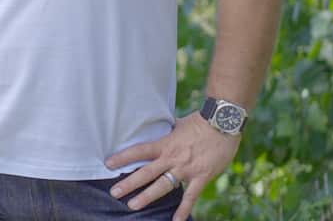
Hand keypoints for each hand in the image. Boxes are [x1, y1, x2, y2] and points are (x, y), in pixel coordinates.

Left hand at [105, 112, 241, 220]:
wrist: (223, 123)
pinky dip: (184, 210)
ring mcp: (186, 169)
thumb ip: (165, 134)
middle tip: (114, 192)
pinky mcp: (202, 177)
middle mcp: (172, 158)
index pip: (139, 151)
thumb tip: (154, 132)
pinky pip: (191, 196)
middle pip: (146, 172)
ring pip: (163, 186)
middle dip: (129, 183)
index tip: (108, 164)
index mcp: (165, 144)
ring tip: (133, 206)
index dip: (123, 158)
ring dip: (147, 197)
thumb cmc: (199, 122)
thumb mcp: (176, 125)